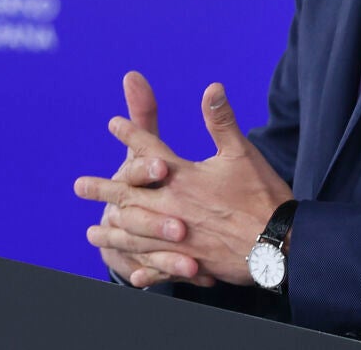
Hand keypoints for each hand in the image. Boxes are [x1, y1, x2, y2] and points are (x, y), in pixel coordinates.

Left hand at [76, 82, 292, 285]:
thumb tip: (212, 86)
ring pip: (137, 234)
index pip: (149, 151)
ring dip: (113, 232)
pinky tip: (131, 274)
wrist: (282, 244)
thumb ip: (221, 120)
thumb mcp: (242, 153)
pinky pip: (160, 267)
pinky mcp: (192, 262)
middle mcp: (174, 207)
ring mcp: (179, 238)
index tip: (112, 123)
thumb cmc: (263, 196)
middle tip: (79, 187)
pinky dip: (144, 269)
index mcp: (184, 177)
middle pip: (130, 195)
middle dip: (103, 189)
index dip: (130, 134)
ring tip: (93, 232)